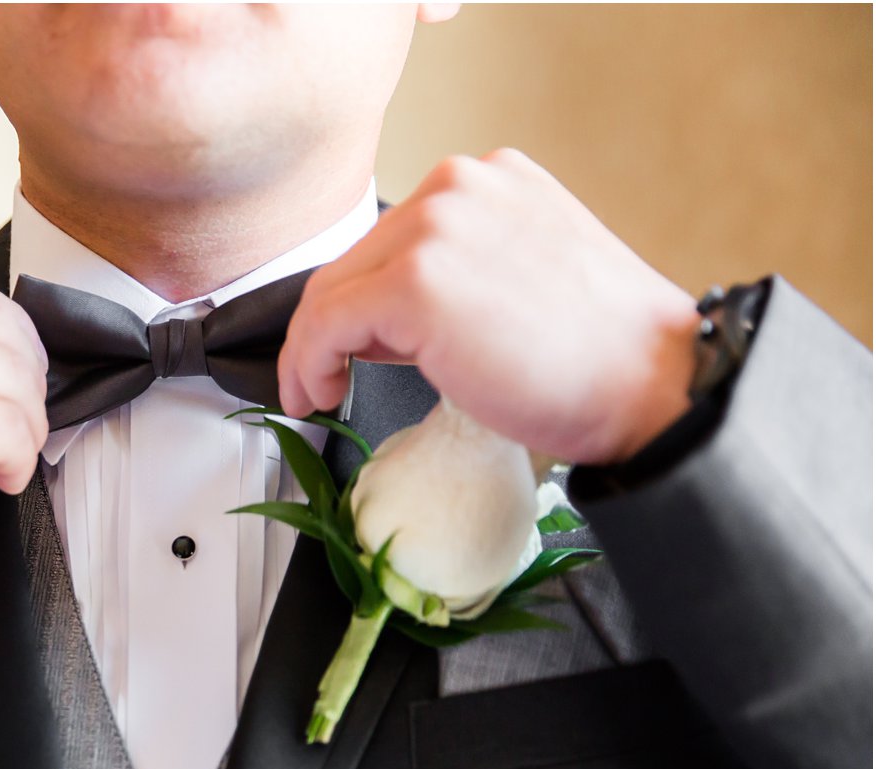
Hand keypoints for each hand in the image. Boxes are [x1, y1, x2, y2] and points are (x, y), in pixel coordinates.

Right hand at [0, 257, 48, 686]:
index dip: (5, 338)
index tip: (13, 376)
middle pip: (2, 327)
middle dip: (25, 380)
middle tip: (19, 421)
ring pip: (16, 377)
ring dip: (25, 423)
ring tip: (6, 455)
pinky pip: (12, 428)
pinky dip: (18, 457)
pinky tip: (0, 476)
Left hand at [279, 148, 700, 465]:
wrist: (654, 385)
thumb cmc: (600, 354)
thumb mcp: (520, 279)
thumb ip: (451, 278)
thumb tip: (374, 322)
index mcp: (489, 178)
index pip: (392, 239)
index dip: (361, 301)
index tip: (348, 347)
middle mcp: (459, 185)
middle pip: (355, 262)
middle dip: (329, 328)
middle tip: (321, 379)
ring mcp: (435, 229)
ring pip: (330, 293)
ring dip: (310, 351)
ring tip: (314, 394)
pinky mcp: (415, 283)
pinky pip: (326, 326)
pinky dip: (308, 365)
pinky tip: (319, 395)